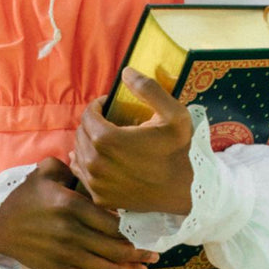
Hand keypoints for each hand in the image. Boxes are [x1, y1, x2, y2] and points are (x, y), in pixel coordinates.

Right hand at [0, 158, 159, 268]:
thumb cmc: (24, 197)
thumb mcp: (45, 172)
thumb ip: (72, 168)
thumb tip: (94, 170)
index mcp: (70, 206)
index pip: (111, 223)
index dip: (132, 231)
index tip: (146, 233)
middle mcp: (70, 232)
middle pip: (115, 249)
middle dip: (139, 255)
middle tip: (154, 256)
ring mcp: (65, 255)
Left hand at [71, 66, 193, 214]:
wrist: (188, 192)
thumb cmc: (181, 151)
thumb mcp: (174, 114)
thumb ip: (148, 89)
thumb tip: (126, 71)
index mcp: (107, 140)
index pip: (88, 115)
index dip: (98, 105)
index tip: (109, 105)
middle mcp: (95, 162)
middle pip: (81, 133)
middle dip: (93, 123)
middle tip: (109, 121)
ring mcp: (96, 182)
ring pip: (79, 152)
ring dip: (89, 141)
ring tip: (106, 138)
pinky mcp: (100, 197)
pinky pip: (82, 174)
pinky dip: (86, 162)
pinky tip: (98, 158)